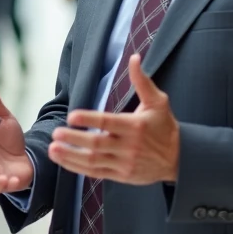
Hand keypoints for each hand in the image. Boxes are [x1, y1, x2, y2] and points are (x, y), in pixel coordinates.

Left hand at [47, 54, 179, 184]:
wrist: (179, 158)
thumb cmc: (164, 126)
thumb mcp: (157, 102)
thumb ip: (142, 81)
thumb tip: (134, 57)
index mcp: (135, 126)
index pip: (108, 122)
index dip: (89, 120)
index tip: (71, 116)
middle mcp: (129, 146)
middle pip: (97, 143)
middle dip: (74, 139)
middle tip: (56, 133)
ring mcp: (124, 163)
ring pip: (93, 161)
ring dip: (71, 156)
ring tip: (53, 148)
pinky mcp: (121, 176)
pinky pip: (96, 173)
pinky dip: (78, 168)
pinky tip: (64, 160)